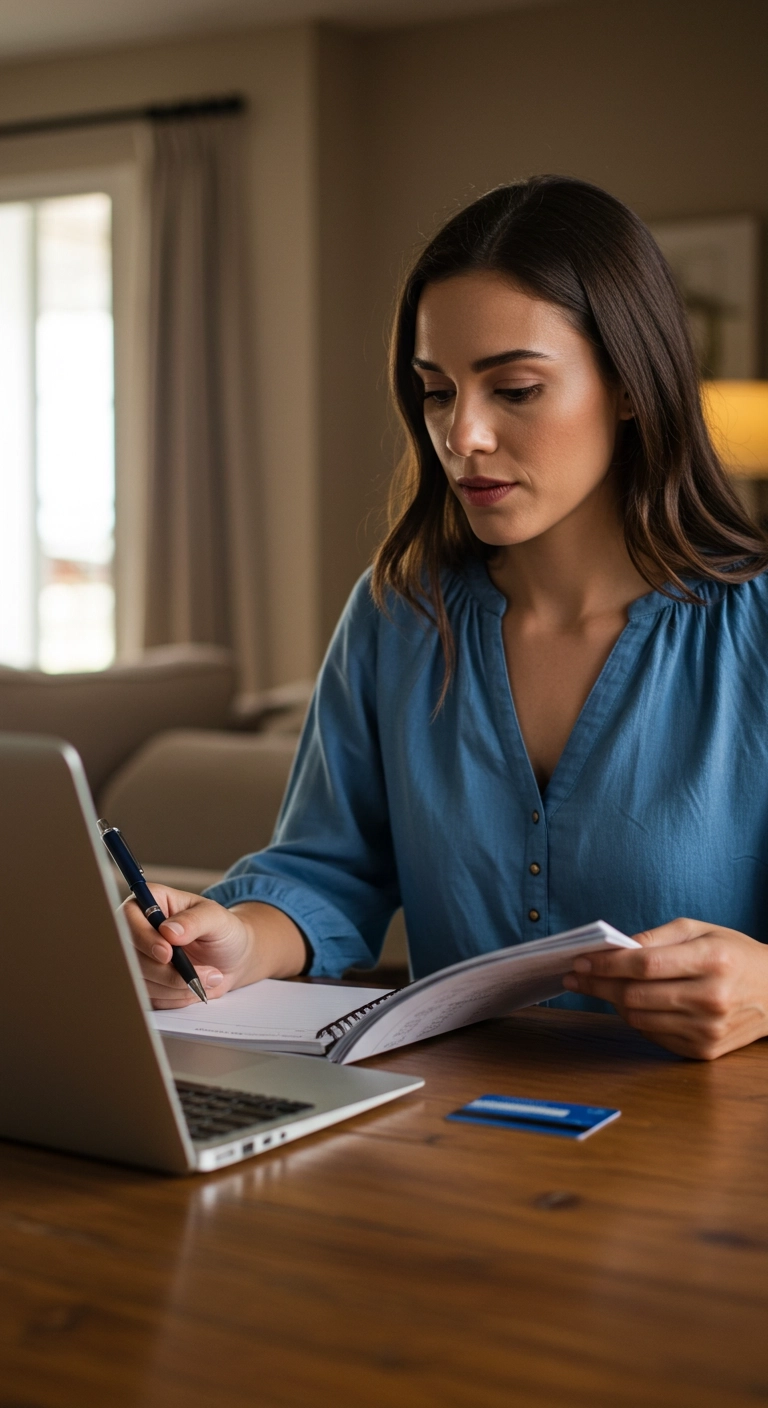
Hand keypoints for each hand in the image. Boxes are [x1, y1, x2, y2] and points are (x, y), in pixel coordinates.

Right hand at [121, 887, 307, 1008]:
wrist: (232, 959)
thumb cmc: (224, 931)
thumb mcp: (217, 919)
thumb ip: (195, 921)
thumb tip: (169, 930)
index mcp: (151, 902)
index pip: (128, 918)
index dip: (143, 938)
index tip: (167, 954)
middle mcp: (139, 929)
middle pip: (129, 955)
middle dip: (164, 971)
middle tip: (196, 975)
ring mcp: (139, 958)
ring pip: (139, 980)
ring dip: (175, 986)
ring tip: (206, 978)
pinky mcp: (145, 982)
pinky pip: (150, 998)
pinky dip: (176, 997)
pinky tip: (195, 986)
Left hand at [562, 919, 767, 1059]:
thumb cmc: (733, 954)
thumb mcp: (700, 930)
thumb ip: (656, 938)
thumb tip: (614, 948)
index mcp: (712, 960)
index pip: (645, 964)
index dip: (607, 964)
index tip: (581, 960)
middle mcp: (711, 998)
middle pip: (635, 995)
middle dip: (599, 984)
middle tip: (577, 976)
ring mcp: (708, 1029)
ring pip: (638, 1019)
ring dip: (613, 1002)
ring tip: (602, 987)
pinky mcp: (704, 1051)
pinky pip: (653, 1035)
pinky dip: (636, 1019)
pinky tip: (632, 1004)